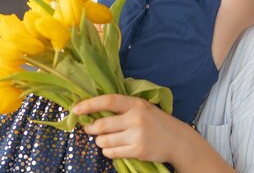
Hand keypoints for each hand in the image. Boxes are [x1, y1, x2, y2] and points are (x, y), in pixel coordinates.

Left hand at [72, 94, 187, 163]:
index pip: (108, 101)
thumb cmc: (155, 121)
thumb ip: (122, 107)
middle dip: (91, 128)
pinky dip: (108, 151)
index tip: (76, 109)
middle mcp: (135, 119)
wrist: (177, 140)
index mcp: (135, 104)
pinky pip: (112, 153)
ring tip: (106, 139)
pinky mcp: (137, 151)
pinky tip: (114, 147)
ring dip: (100, 141)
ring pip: (104, 141)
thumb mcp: (142, 107)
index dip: (90, 104)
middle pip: (102, 125)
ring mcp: (137, 136)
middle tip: (89, 129)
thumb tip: (93, 110)